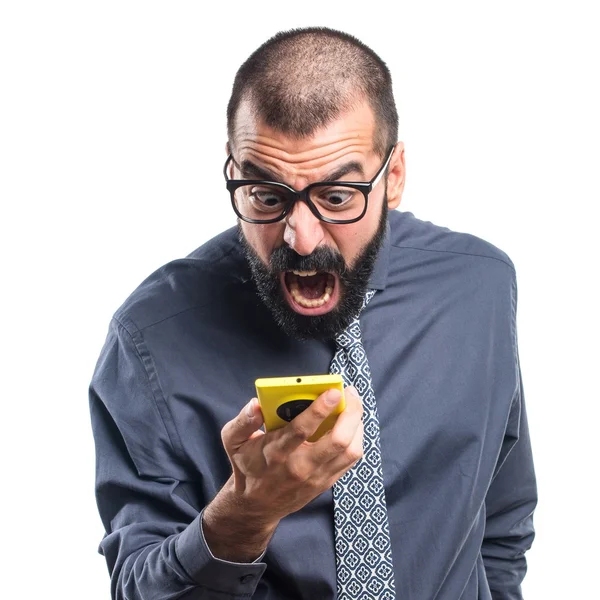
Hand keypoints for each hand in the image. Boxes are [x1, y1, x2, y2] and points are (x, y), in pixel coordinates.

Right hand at [226, 385, 363, 520]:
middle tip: (349, 392)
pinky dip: (356, 437)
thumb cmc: (247, 464)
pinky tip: (352, 422)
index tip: (333, 391)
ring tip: (353, 404)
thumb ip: (243, 421)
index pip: (302, 430)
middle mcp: (300, 466)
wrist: (256, 505)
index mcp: (276, 452)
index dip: (320, 409)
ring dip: (357, 424)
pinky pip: (350, 459)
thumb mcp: (233, 441)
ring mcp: (316, 476)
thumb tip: (256, 404)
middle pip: (337, 441)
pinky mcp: (326, 481)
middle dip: (350, 413)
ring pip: (349, 450)